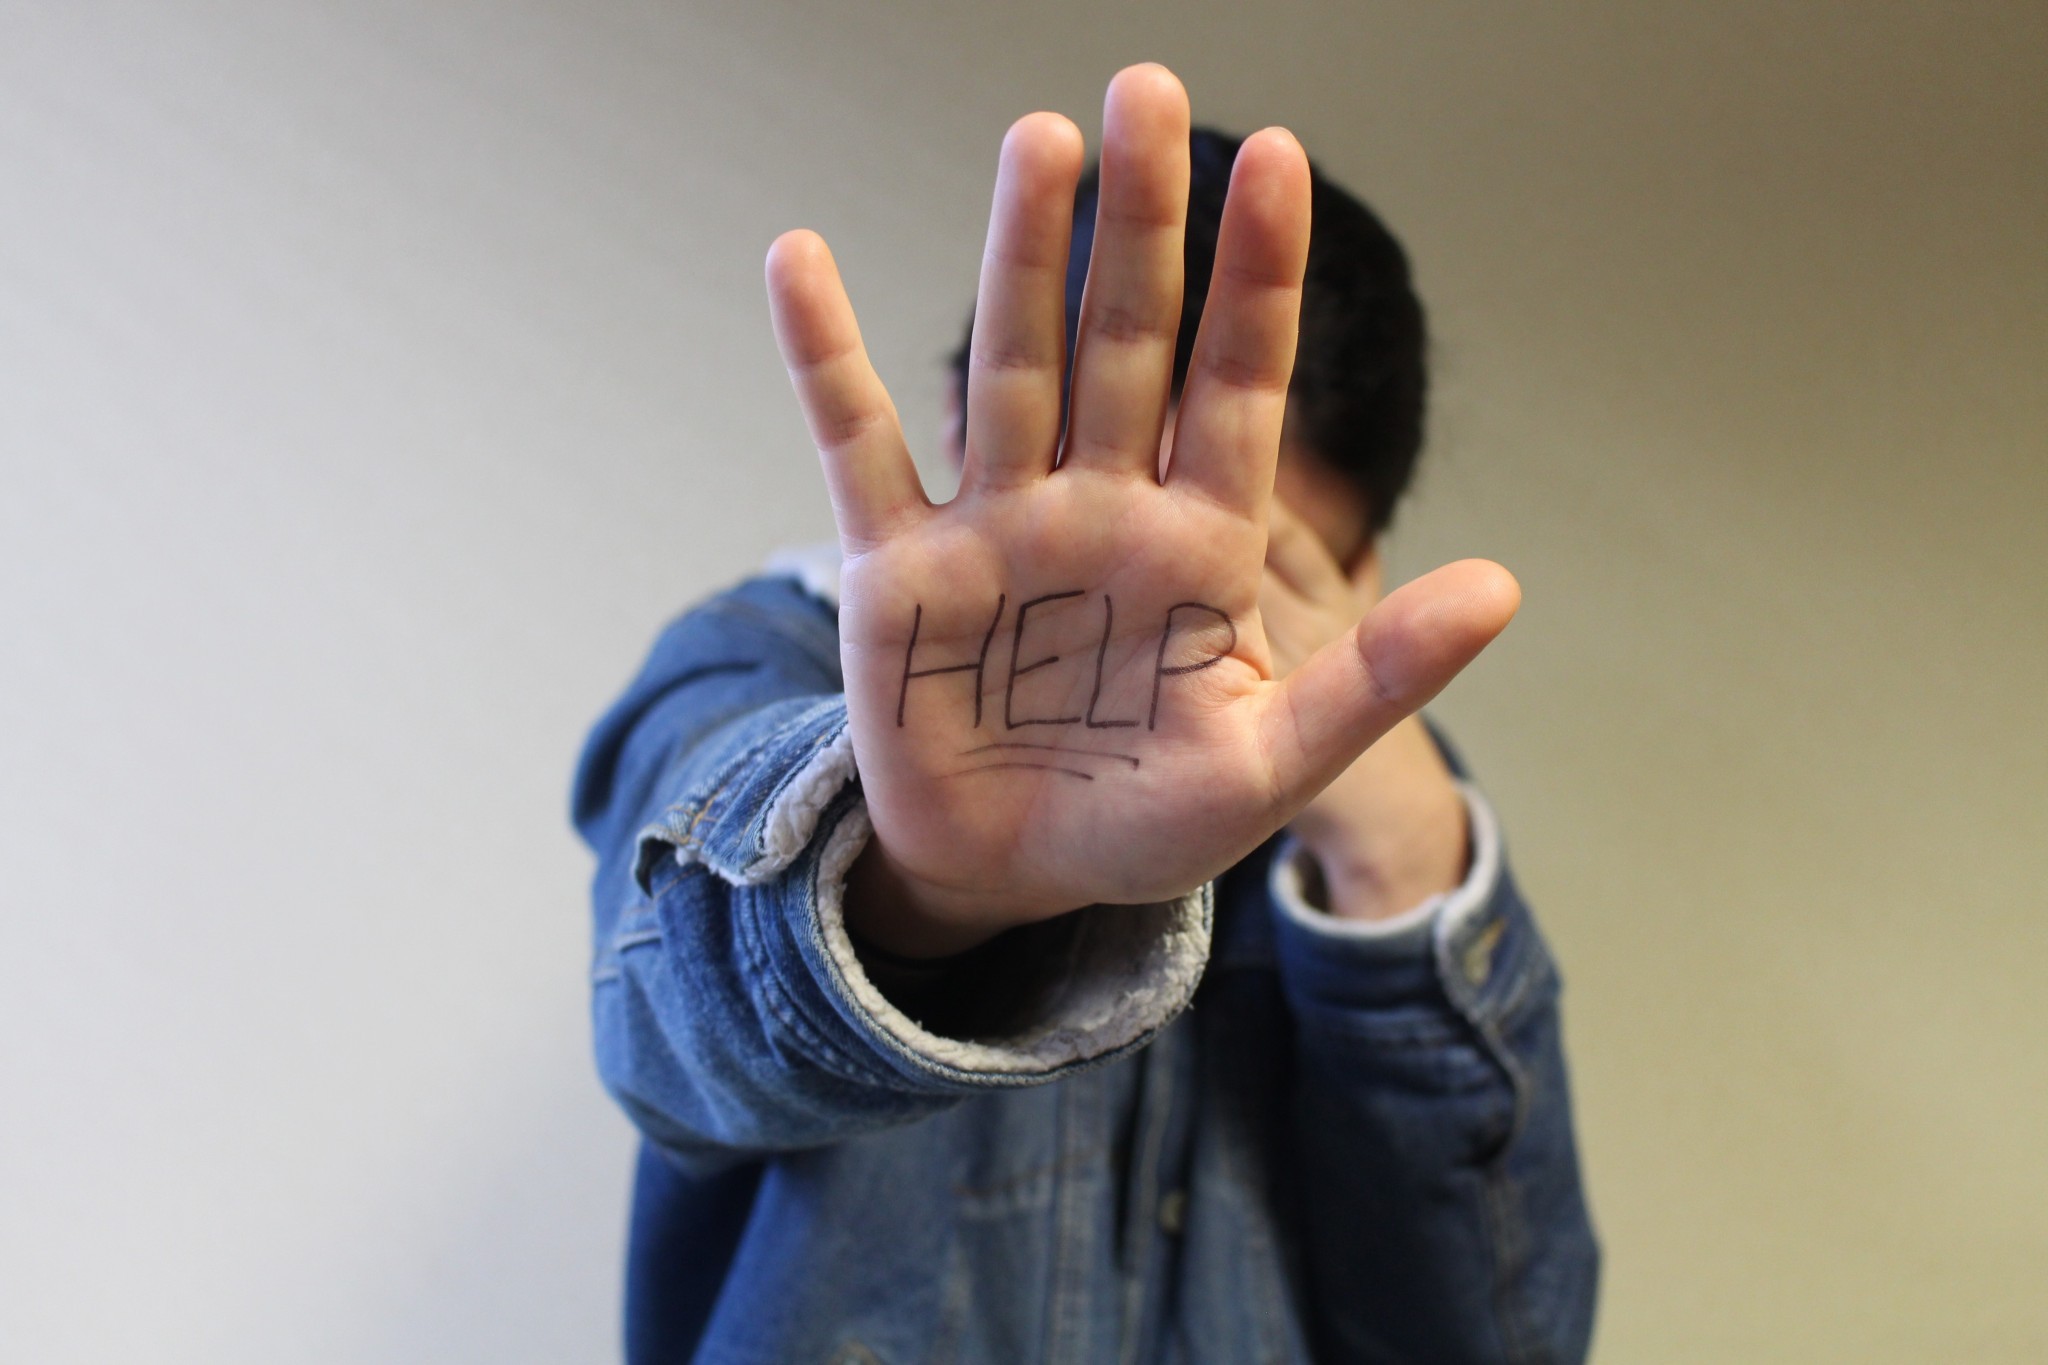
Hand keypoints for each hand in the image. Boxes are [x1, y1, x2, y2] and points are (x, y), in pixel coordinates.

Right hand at [766, 64, 1518, 955]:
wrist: (1009, 879)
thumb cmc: (1146, 824)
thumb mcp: (1271, 764)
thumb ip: (1377, 676)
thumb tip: (1504, 585)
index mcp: (1201, 545)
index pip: (1239, 384)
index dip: (1258, 277)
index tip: (1279, 158)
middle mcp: (1101, 507)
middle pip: (1126, 340)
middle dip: (1141, 224)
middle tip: (1150, 91)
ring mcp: (997, 526)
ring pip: (1013, 366)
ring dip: (1019, 256)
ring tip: (1040, 141)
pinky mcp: (896, 568)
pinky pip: (858, 445)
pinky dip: (824, 357)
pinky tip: (799, 257)